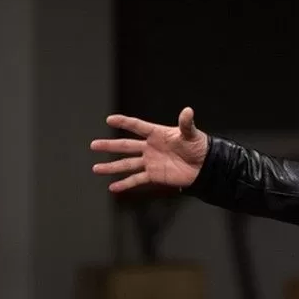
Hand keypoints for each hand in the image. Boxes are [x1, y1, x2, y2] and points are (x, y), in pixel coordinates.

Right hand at [90, 107, 207, 192]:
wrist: (204, 165)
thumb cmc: (199, 146)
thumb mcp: (191, 134)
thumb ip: (186, 123)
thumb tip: (188, 111)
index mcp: (158, 134)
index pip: (138, 126)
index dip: (124, 122)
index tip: (110, 119)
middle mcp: (151, 147)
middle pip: (126, 146)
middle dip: (110, 145)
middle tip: (94, 145)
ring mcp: (151, 162)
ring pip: (127, 164)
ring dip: (112, 166)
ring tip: (96, 168)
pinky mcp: (154, 175)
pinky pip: (137, 180)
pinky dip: (125, 184)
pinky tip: (113, 187)